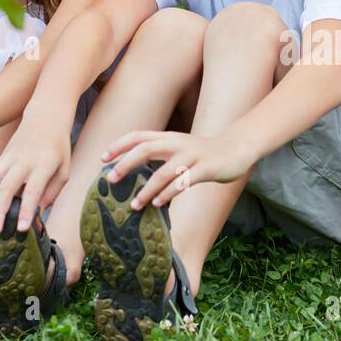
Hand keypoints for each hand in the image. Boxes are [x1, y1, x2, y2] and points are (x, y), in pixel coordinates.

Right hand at [0, 116, 71, 234]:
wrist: (46, 118)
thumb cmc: (58, 147)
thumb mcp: (65, 169)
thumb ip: (53, 191)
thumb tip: (39, 211)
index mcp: (44, 166)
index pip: (32, 191)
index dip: (26, 211)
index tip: (21, 229)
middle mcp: (23, 162)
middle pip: (6, 188)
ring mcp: (9, 158)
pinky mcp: (1, 157)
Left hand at [100, 130, 256, 209]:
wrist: (236, 149)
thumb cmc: (204, 153)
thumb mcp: (180, 148)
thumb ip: (160, 154)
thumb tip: (132, 169)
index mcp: (169, 138)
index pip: (138, 136)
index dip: (119, 145)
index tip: (103, 159)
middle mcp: (178, 144)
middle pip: (146, 149)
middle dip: (126, 164)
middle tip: (110, 180)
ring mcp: (192, 156)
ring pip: (163, 171)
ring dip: (146, 189)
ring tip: (134, 204)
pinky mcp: (205, 169)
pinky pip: (183, 182)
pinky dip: (168, 193)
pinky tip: (157, 203)